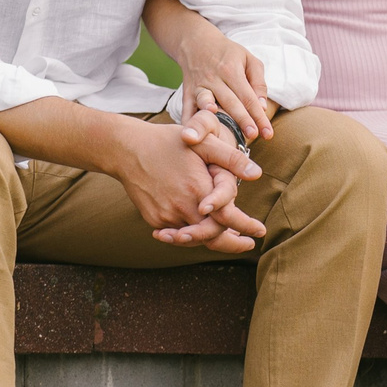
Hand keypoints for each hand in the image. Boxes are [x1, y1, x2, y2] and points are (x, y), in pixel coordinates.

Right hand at [118, 121, 265, 253]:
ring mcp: (165, 216)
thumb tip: (257, 174)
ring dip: (212, 239)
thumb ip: (231, 159)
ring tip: (228, 238)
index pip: (227, 218)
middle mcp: (182, 207)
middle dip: (232, 244)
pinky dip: (192, 235)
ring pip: (194, 238)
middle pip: (212, 237)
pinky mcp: (154, 219)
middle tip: (246, 244)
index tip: (259, 231)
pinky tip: (201, 229)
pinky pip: (177, 233)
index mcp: (198, 189)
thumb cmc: (167, 141)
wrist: (126, 149)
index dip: (246, 226)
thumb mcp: (202, 142)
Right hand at [172, 22, 276, 143]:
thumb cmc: (228, 53)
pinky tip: (192, 135)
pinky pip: (187, 108)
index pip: (248, 97)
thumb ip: (258, 83)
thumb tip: (262, 107)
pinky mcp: (187, 91)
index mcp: (232, 70)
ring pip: (207, 104)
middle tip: (253, 136)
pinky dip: (188, 120)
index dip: (258, 115)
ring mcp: (199, 85)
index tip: (267, 133)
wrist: (196, 42)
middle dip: (242, 121)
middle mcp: (214, 78)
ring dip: (213, 119)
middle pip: (231, 103)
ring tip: (220, 133)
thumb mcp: (249, 59)